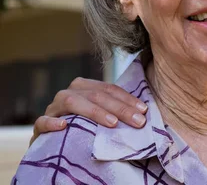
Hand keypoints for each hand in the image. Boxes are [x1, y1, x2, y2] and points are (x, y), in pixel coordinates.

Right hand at [30, 77, 147, 145]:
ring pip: (72, 102)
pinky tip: (63, 126)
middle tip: (137, 121)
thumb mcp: (99, 116)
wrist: (53, 142)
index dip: (127, 99)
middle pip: (96, 95)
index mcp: (84, 87)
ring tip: (112, 123)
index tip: (144, 111)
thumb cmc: (82, 127)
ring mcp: (53, 108)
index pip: (109, 89)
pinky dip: (51, 122)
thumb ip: (114, 110)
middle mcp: (68, 93)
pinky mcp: (39, 126)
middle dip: (119, 108)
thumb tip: (144, 113)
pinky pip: (42, 121)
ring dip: (94, 112)